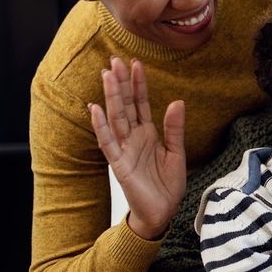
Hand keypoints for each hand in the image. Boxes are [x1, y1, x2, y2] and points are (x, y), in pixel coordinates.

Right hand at [89, 57, 185, 239]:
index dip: (139, 84)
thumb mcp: (177, 153)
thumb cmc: (167, 185)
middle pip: (125, 106)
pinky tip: (94, 108)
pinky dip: (101, 126)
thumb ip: (175, 129)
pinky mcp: (119, 164)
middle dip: (121, 83)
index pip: (141, 104)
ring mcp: (124, 150)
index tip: (136, 63)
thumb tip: (177, 101)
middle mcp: (133, 138)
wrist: (163, 212)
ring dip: (111, 97)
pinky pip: (108, 142)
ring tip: (107, 75)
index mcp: (148, 134)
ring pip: (116, 118)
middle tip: (115, 60)